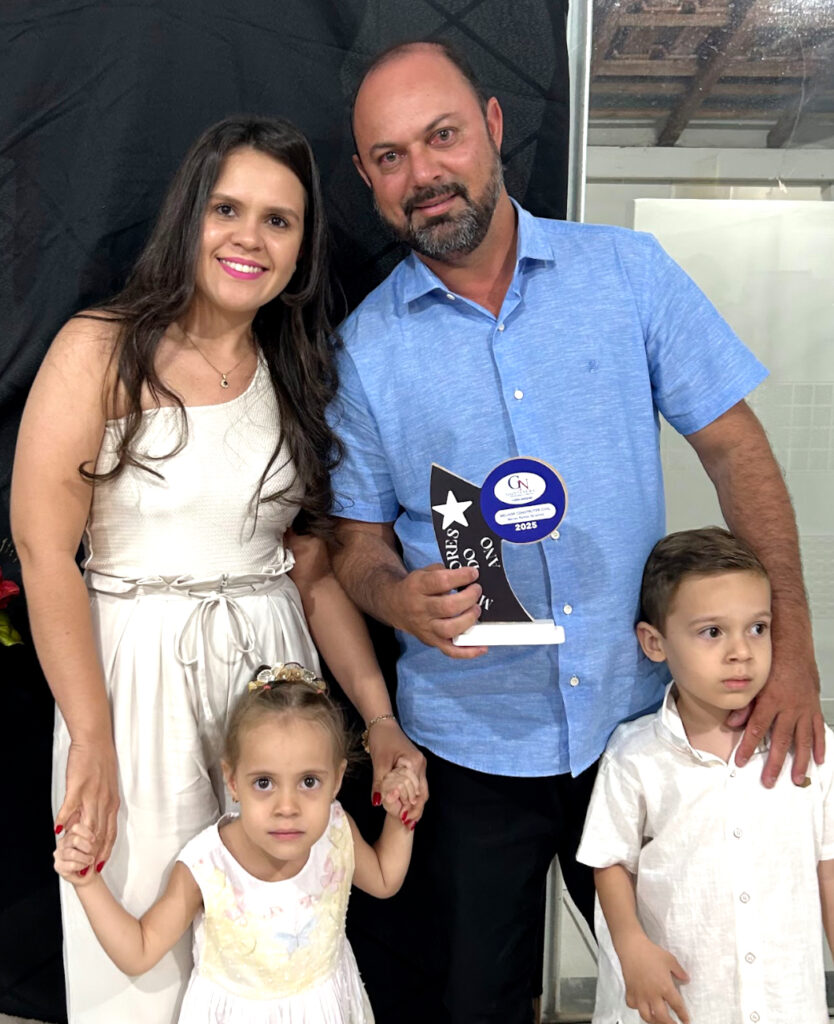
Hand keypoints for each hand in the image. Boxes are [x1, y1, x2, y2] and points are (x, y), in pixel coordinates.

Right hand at [54, 823, 97, 885]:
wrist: (88, 874)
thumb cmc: (91, 857)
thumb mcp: (96, 846)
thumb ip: (94, 840)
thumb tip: (95, 837)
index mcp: (72, 833)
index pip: (76, 827)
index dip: (86, 832)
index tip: (94, 839)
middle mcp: (64, 842)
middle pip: (73, 840)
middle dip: (86, 847)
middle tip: (92, 851)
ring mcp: (59, 854)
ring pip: (71, 853)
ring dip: (84, 858)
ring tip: (90, 860)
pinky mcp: (58, 866)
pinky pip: (70, 865)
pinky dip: (80, 866)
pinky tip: (84, 866)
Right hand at [56, 737, 119, 869]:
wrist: (95, 740)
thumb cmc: (101, 761)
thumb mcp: (107, 786)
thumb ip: (99, 805)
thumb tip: (88, 823)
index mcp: (112, 802)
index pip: (111, 832)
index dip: (106, 850)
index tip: (101, 864)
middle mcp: (104, 801)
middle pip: (100, 834)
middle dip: (93, 854)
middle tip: (86, 869)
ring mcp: (91, 795)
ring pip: (86, 825)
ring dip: (78, 841)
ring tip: (70, 854)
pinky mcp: (78, 787)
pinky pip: (70, 807)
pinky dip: (64, 819)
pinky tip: (57, 830)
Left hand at [368, 719, 427, 824]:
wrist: (382, 723)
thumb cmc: (382, 740)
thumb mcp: (379, 762)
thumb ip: (379, 783)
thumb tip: (377, 803)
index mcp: (414, 764)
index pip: (416, 791)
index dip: (410, 807)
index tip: (402, 820)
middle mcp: (421, 765)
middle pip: (423, 793)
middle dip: (416, 810)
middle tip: (407, 824)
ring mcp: (419, 765)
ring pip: (421, 789)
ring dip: (415, 804)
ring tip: (408, 819)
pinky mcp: (414, 765)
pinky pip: (417, 784)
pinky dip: (413, 795)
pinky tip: (406, 804)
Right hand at [389, 563, 486, 658]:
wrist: (395, 606)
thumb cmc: (416, 588)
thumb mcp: (424, 572)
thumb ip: (443, 572)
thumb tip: (469, 576)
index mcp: (417, 587)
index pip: (441, 581)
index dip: (461, 577)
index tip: (473, 573)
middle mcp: (420, 609)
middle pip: (448, 607)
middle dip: (468, 598)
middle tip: (477, 590)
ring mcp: (426, 628)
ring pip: (449, 630)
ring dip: (469, 620)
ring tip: (476, 609)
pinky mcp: (431, 642)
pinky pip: (450, 651)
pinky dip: (468, 652)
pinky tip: (482, 647)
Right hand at [618, 933, 689, 1023]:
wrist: (632, 947)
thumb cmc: (651, 952)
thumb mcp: (670, 960)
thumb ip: (679, 971)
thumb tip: (686, 979)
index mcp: (665, 987)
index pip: (677, 1006)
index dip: (683, 1016)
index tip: (686, 1021)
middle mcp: (653, 994)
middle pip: (663, 1017)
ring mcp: (640, 994)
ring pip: (646, 1016)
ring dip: (654, 1021)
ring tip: (658, 1020)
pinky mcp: (630, 991)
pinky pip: (633, 1005)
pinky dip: (637, 1008)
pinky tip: (641, 1006)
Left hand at [732, 640, 824, 786]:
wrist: (793, 651)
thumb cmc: (771, 667)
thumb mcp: (754, 684)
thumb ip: (743, 705)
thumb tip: (731, 724)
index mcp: (770, 702)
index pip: (757, 729)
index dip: (747, 747)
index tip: (739, 762)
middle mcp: (789, 709)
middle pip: (780, 741)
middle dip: (774, 763)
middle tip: (768, 781)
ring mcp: (804, 710)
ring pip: (802, 740)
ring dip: (799, 761)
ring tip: (795, 779)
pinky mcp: (814, 709)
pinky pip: (818, 730)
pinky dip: (819, 746)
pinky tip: (818, 760)